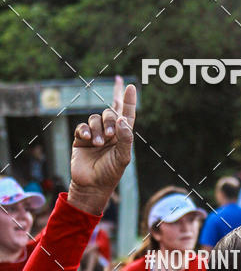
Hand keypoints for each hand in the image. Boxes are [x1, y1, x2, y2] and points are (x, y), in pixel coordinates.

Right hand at [68, 77, 136, 214]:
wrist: (92, 185)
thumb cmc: (110, 173)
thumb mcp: (123, 158)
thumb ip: (126, 138)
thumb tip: (121, 119)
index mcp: (122, 136)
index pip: (126, 114)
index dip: (127, 100)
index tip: (129, 86)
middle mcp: (109, 132)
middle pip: (109, 113)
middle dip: (109, 121)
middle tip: (109, 136)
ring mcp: (94, 134)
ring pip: (95, 118)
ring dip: (97, 129)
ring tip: (97, 144)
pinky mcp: (81, 138)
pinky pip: (82, 126)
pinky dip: (85, 130)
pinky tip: (87, 139)